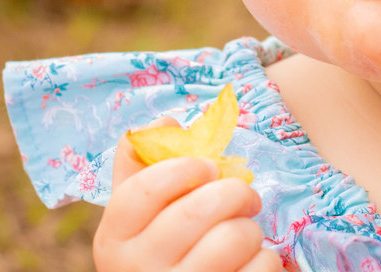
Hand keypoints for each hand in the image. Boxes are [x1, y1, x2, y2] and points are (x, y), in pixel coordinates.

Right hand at [93, 122, 282, 271]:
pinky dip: (266, 259)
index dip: (184, 168)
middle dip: (235, 192)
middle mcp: (138, 269)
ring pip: (232, 238)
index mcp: (115, 238)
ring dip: (250, 227)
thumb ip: (143, 168)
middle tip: (245, 195)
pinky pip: (259, 267)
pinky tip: (251, 262)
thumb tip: (166, 122)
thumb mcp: (138, 217)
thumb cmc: (159, 253)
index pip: (144, 190)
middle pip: (196, 211)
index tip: (210, 166)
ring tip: (246, 232)